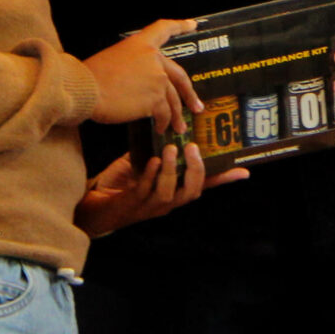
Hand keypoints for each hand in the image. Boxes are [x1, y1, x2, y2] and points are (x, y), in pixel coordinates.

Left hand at [75, 143, 247, 237]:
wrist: (91, 206)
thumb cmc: (118, 185)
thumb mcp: (141, 164)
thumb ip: (156, 150)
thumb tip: (166, 126)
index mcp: (172, 192)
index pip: (202, 186)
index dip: (223, 180)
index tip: (243, 171)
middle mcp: (165, 202)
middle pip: (192, 192)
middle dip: (196, 170)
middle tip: (192, 148)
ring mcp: (149, 207)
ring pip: (170, 193)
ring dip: (172, 171)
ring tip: (171, 149)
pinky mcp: (131, 206)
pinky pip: (145, 192)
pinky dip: (151, 176)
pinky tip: (152, 161)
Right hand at [84, 18, 201, 127]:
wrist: (87, 90)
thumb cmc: (91, 76)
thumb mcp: (113, 59)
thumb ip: (134, 65)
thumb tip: (141, 81)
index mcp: (140, 44)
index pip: (163, 29)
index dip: (180, 26)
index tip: (192, 24)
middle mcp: (153, 59)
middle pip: (179, 76)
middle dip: (189, 93)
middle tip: (195, 105)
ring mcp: (157, 79)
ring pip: (173, 99)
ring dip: (176, 115)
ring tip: (178, 126)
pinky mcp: (155, 100)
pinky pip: (164, 113)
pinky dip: (163, 122)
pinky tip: (160, 128)